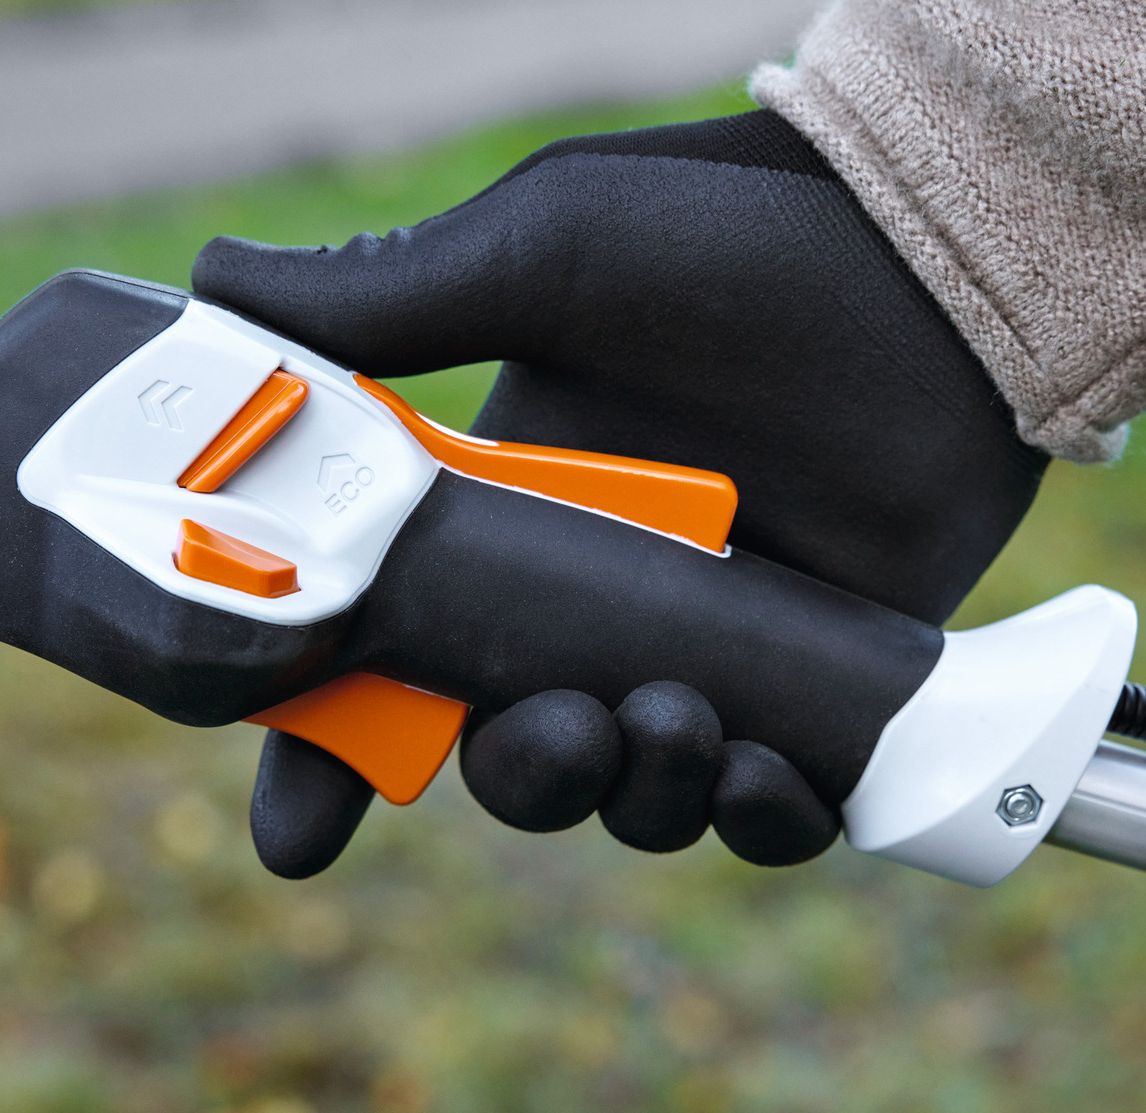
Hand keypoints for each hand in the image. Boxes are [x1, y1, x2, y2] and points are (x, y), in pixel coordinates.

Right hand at [197, 110, 1047, 874]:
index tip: (297, 837)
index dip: (328, 759)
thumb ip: (390, 300)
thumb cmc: (741, 243)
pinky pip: (776, 806)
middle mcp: (597, 598)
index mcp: (504, 518)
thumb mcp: (546, 252)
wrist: (935, 263)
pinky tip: (775, 778)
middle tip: (565, 726)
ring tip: (684, 721)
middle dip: (521, 776)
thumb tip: (209, 280)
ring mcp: (711, 646)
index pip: (388, 662)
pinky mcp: (826, 682)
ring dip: (641, 796)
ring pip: (636, 799)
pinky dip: (766, 820)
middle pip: (510, 758)